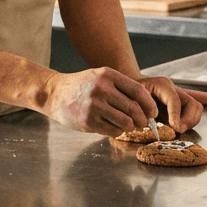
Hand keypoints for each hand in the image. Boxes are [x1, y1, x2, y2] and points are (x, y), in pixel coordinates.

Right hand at [42, 67, 157, 136]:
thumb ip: (121, 87)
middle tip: (142, 123)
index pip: (138, 91)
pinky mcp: (88, 121)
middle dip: (142, 120)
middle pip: (134, 109)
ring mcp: (94, 106)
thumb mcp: (100, 77)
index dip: (149, 104)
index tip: (153, 112)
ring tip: (127, 126)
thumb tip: (145, 105)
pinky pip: (113, 131)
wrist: (54, 93)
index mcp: (107, 75)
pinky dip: (118, 131)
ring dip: (130, 127)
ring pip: (126, 122)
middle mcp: (101, 89)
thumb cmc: (80, 86)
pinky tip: (113, 127)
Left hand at [136, 76, 200, 131]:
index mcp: (162, 85)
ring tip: (177, 130)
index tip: (175, 127)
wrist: (130, 88)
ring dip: (190, 122)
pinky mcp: (180, 106)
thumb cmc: (129, 93)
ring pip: (196, 109)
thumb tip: (149, 120)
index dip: (176, 114)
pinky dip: (187, 124)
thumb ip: (140, 108)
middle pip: (193, 104)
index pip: (175, 99)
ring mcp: (179, 97)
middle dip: (189, 120)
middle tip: (178, 130)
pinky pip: (192, 115)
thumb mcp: (131, 98)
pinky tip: (176, 129)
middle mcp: (174, 90)